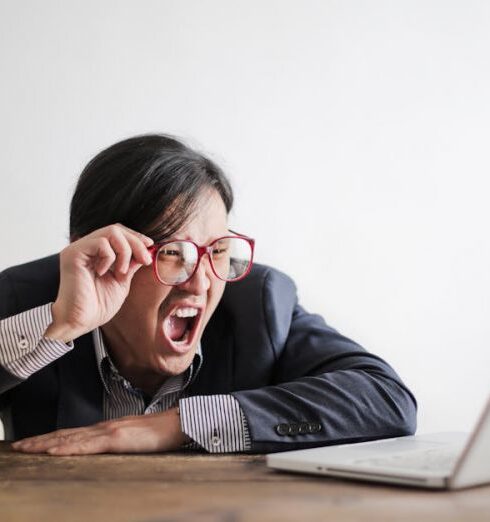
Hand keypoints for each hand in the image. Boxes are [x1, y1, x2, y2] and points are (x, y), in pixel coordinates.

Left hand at [11, 408, 186, 454]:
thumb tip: (105, 451)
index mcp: (107, 429)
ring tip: (26, 448)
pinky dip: (67, 447)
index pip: (73, 434)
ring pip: (70, 438)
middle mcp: (103, 427)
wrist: (176, 423)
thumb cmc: (159, 432)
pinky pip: (86, 445)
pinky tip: (54, 451)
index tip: (34, 444)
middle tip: (18, 446)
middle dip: (40, 441)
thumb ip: (118, 443)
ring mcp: (109, 431)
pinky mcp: (116, 438)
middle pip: (65, 434)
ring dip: (45, 443)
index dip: (52, 438)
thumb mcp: (133, 439)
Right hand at [45, 224, 153, 341]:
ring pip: (111, 232)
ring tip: (122, 273)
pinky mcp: (73, 254)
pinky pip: (100, 243)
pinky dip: (109, 257)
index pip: (118, 233)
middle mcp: (86, 248)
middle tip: (145, 260)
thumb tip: (146, 249)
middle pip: (116, 229)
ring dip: (125, 252)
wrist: (80, 322)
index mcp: (96, 253)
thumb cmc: (98, 306)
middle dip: (135, 243)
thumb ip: (131, 263)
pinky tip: (103, 273)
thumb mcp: (122, 280)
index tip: (150, 246)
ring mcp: (78, 249)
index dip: (135, 237)